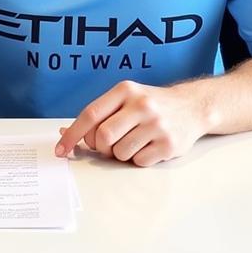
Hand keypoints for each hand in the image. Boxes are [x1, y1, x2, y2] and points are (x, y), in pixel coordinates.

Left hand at [55, 80, 205, 166]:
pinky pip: (139, 162)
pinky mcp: (168, 144)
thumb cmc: (150, 104)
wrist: (191, 106)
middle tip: (108, 145)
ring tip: (134, 141)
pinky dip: (138, 159)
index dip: (72, 134)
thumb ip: (99, 114)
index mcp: (125, 90)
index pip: (91, 114)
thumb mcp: (126, 98)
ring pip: (120, 153)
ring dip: (121, 153)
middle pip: (103, 137)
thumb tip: (64, 132)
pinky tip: (149, 146)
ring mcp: (156, 124)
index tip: (60, 150)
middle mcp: (141, 104)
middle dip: (101, 147)